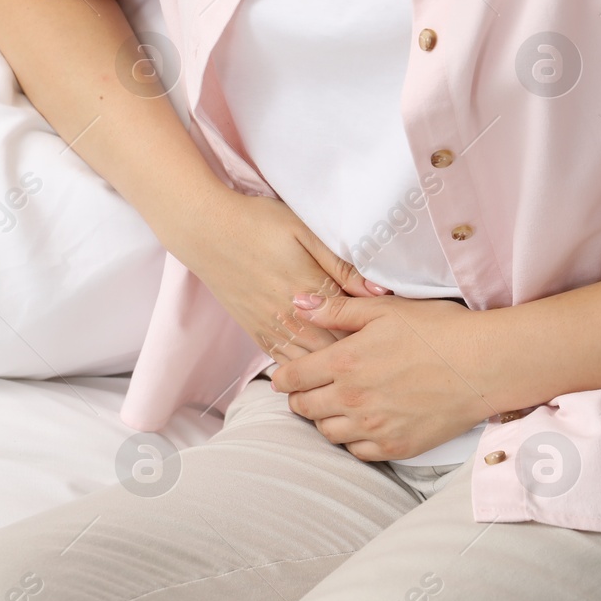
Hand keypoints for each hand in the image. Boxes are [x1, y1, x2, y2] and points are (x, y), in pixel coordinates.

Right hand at [166, 190, 386, 361]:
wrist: (205, 231)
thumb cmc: (258, 223)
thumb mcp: (305, 231)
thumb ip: (343, 265)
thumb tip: (381, 291)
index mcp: (310, 291)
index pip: (354, 328)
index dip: (376, 337)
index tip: (395, 338)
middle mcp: (292, 318)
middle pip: (337, 353)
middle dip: (361, 361)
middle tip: (385, 366)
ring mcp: (272, 329)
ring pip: (311, 366)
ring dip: (334, 373)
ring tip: (359, 378)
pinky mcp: (257, 334)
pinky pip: (286, 364)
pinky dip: (306, 372)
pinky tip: (322, 376)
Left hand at [269, 293, 497, 460]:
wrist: (484, 365)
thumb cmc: (438, 330)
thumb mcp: (384, 310)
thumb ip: (337, 310)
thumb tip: (298, 304)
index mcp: (344, 363)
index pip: (292, 379)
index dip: (283, 378)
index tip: (285, 378)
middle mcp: (353, 399)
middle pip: (304, 409)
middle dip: (299, 399)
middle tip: (308, 391)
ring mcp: (374, 428)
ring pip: (327, 433)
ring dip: (325, 420)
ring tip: (337, 407)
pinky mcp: (396, 447)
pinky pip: (358, 451)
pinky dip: (353, 440)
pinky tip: (363, 425)